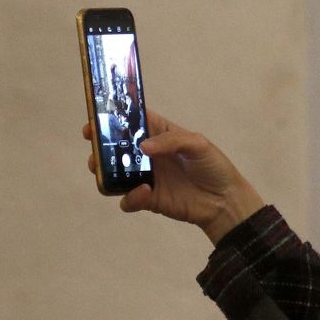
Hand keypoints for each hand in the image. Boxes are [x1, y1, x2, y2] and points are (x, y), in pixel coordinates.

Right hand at [82, 111, 264, 243]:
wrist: (225, 201)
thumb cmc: (214, 166)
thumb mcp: (198, 145)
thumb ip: (171, 141)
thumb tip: (143, 147)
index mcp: (160, 135)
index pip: (132, 122)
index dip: (112, 118)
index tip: (95, 120)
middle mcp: (149, 155)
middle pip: (116, 148)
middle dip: (100, 147)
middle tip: (93, 147)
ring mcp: (147, 178)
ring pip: (115, 174)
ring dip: (105, 172)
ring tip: (101, 169)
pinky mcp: (149, 200)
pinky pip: (129, 200)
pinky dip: (130, 197)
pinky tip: (143, 192)